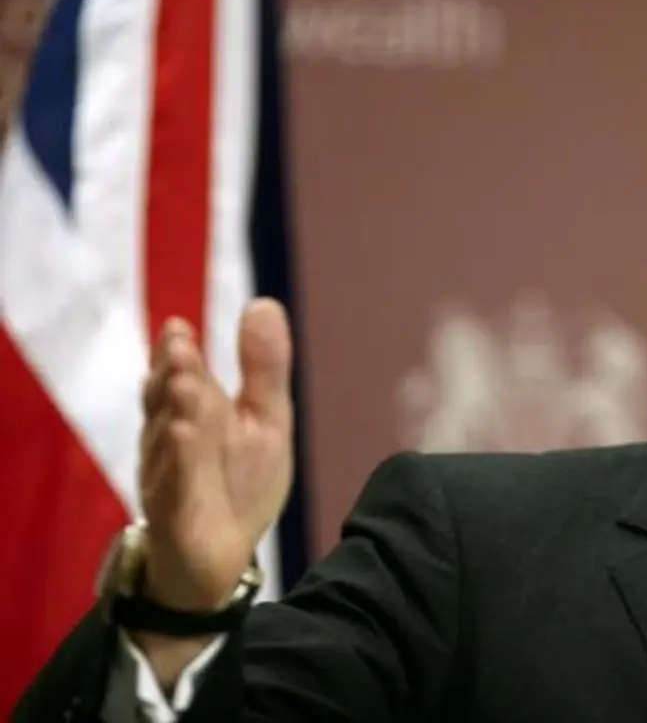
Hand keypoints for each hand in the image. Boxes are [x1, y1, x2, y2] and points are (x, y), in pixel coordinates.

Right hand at [138, 298, 293, 609]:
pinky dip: (179, 464)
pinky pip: (174, 489)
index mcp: (190, 412)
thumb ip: (262, 367)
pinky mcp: (176, 517)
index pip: (177, 375)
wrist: (221, 557)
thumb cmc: (237, 480)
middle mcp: (171, 440)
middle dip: (175, 374)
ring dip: (176, 412)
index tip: (179, 330)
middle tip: (180, 348)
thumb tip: (264, 303)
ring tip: (184, 384)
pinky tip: (183, 437)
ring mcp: (169, 479)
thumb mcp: (263, 418)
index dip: (175, 354)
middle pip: (170, 403)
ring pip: (169, 442)